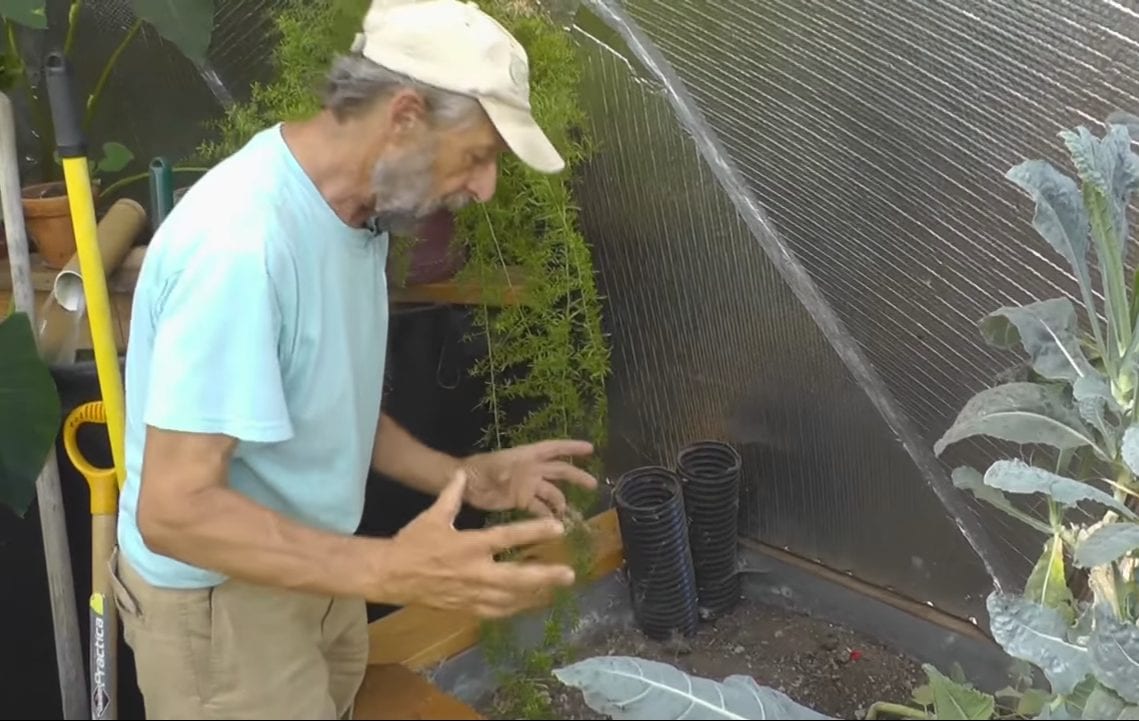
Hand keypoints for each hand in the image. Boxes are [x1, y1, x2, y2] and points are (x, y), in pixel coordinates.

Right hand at [384, 469, 576, 617]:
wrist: (390, 575)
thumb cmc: (412, 543)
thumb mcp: (432, 516)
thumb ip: (451, 495)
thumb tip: (462, 472)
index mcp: (468, 545)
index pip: (507, 537)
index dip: (534, 532)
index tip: (558, 529)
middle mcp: (474, 572)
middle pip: (517, 577)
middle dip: (545, 576)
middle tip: (569, 574)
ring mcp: (471, 594)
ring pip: (511, 598)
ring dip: (536, 594)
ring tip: (557, 589)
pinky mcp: (466, 607)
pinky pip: (497, 611)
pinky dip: (516, 608)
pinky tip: (531, 603)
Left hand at [461, 439, 597, 517]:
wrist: (465, 485)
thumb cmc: (478, 470)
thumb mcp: (491, 468)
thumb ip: (503, 472)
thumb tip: (511, 476)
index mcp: (527, 456)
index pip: (554, 449)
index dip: (571, 447)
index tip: (590, 449)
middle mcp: (532, 470)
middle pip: (559, 472)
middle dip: (576, 477)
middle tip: (593, 485)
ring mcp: (528, 486)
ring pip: (551, 493)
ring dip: (562, 502)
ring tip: (572, 514)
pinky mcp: (521, 501)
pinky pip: (539, 508)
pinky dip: (547, 515)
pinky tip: (555, 524)